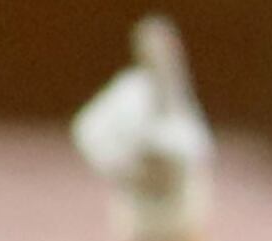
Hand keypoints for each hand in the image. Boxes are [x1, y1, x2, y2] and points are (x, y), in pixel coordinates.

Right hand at [71, 19, 213, 240]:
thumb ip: (172, 149)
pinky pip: (97, 151)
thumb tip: (148, 136)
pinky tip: (122, 163)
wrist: (154, 181)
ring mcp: (106, 104)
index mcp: (165, 90)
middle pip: (136, 125)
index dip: (156, 53)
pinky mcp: (87, 128)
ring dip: (132, 163)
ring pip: (115, 141)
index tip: (155, 29)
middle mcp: (132, 88)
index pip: (161, 71)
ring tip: (143, 162)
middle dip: (148, 151)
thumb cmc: (177, 164)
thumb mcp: (184, 159)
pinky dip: (111, 167)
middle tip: (158, 157)